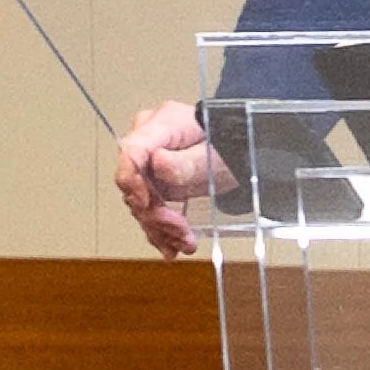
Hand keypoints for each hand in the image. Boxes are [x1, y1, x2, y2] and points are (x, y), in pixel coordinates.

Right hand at [115, 101, 235, 258]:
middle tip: (179, 230)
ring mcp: (150, 164)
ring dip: (160, 227)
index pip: (131, 150)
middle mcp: (149, 144)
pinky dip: (160, 230)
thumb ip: (185, 160)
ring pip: (140, 202)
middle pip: (134, 182)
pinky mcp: (155, 183)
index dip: (133, 180)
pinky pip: (149, 209)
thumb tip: (158, 163)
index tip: (147, 204)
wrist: (237, 153)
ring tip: (183, 242)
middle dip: (155, 213)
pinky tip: (172, 244)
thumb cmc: (228, 145)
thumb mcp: (214, 154)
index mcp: (160, 125)